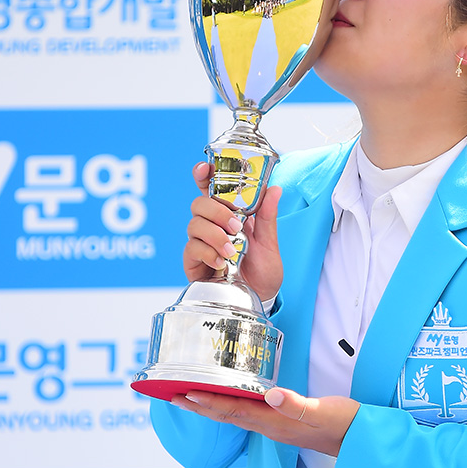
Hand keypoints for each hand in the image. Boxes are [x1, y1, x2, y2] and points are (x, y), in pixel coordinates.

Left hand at [171, 386, 360, 456]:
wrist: (360, 441)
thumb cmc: (344, 424)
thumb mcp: (324, 411)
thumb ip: (297, 404)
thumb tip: (270, 395)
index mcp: (276, 422)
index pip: (234, 411)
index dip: (208, 402)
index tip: (184, 393)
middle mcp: (270, 427)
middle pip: (226, 416)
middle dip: (199, 405)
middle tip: (172, 395)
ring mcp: (276, 427)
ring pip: (234, 416)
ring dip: (210, 407)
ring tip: (190, 396)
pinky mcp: (283, 423)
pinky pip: (247, 414)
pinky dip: (230, 406)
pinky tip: (227, 399)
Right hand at [182, 161, 283, 301]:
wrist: (259, 299)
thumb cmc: (263, 271)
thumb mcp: (270, 243)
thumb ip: (267, 217)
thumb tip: (274, 188)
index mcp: (229, 215)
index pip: (211, 189)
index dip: (204, 175)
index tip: (204, 168)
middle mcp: (212, 226)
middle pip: (199, 203)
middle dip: (217, 212)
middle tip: (236, 227)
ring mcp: (201, 243)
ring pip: (194, 224)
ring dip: (215, 235)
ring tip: (232, 251)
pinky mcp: (193, 262)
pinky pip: (191, 248)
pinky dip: (208, 253)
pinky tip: (221, 263)